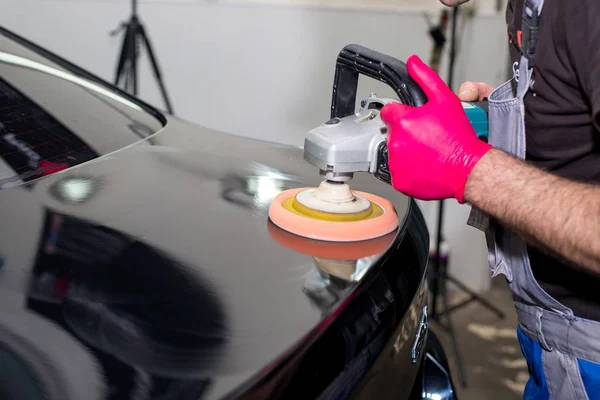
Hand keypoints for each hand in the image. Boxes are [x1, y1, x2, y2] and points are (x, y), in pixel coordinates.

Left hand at [380, 55, 491, 202]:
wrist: (467, 168)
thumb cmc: (458, 137)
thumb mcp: (445, 99)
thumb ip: (425, 77)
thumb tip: (413, 62)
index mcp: (402, 121)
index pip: (388, 112)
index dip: (402, 113)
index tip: (413, 119)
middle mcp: (395, 142)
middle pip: (392, 132)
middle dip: (406, 132)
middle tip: (426, 137)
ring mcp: (396, 163)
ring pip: (394, 152)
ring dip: (406, 151)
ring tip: (427, 151)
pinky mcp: (399, 180)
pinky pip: (398, 172)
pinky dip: (408, 170)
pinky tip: (424, 164)